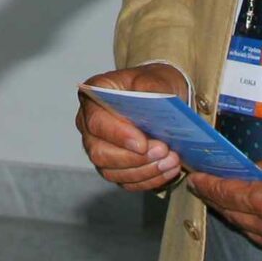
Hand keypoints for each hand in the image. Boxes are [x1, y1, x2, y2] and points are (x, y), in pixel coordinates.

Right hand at [76, 63, 188, 191]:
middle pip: (99, 152)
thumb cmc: (154, 84)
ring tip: (172, 161)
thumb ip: (151, 89)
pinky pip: (125, 181)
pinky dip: (149, 179)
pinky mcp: (114, 166)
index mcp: (93, 97)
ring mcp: (99, 148)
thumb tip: (153, 104)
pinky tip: (169, 170)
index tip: (142, 144)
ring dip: (144, 170)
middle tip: (163, 151)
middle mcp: (90, 125)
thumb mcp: (156, 78)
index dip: (118, 135)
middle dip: (133, 158)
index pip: (96, 122)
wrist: (163, 98)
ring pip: (111, 171)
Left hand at [183, 142, 261, 260]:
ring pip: (252, 233)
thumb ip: (260, 171)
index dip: (208, 186)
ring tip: (232, 201)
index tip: (196, 180)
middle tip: (209, 188)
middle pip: (235, 216)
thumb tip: (240, 176)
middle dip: (220, 201)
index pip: (227, 195)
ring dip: (241, 217)